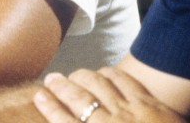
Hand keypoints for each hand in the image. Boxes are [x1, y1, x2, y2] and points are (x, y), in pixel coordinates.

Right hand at [34, 70, 185, 122]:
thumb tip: (76, 121)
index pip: (65, 120)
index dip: (50, 106)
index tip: (38, 96)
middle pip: (78, 97)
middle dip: (60, 86)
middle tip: (50, 78)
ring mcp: (131, 111)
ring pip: (99, 84)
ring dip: (82, 76)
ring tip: (72, 73)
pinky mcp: (151, 104)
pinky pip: (124, 80)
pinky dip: (109, 73)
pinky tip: (103, 71)